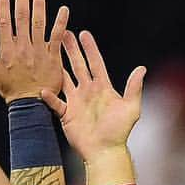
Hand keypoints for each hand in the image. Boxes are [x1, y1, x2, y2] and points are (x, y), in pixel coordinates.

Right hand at [0, 0, 68, 102]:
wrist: (31, 107)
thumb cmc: (12, 92)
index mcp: (7, 51)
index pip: (3, 22)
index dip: (3, 5)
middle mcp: (23, 49)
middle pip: (22, 17)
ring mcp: (39, 52)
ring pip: (39, 23)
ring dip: (39, 4)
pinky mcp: (53, 58)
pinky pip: (57, 37)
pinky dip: (61, 23)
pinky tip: (63, 10)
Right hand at [42, 29, 145, 162]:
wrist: (105, 152)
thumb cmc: (119, 132)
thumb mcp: (130, 108)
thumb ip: (134, 88)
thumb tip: (142, 68)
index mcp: (103, 87)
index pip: (95, 63)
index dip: (90, 48)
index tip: (83, 33)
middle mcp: (88, 91)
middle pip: (77, 65)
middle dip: (71, 49)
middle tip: (62, 33)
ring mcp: (76, 102)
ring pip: (64, 79)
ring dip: (57, 66)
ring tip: (48, 52)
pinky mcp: (67, 115)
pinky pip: (56, 102)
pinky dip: (49, 96)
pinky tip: (42, 87)